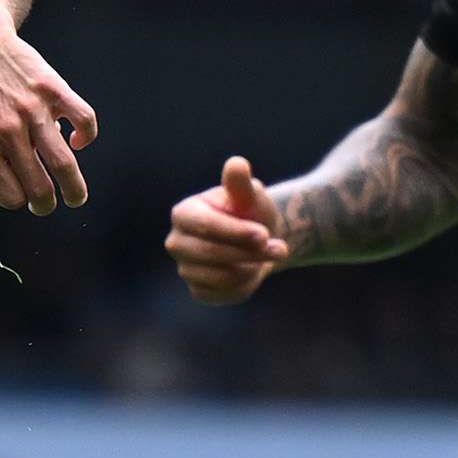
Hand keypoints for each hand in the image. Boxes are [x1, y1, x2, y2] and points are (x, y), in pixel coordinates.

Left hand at [0, 0, 94, 212]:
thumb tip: (22, 169)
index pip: (8, 194)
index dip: (18, 201)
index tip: (22, 198)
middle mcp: (8, 131)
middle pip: (39, 187)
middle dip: (46, 206)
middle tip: (48, 206)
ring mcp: (34, 110)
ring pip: (65, 163)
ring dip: (74, 189)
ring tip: (75, 196)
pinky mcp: (53, 88)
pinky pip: (84, 120)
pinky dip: (87, 136)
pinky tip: (78, 141)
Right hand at [164, 157, 287, 304]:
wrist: (256, 239)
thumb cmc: (250, 211)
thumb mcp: (249, 195)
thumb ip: (240, 183)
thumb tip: (237, 163)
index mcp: (184, 213)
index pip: (205, 226)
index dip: (237, 232)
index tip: (264, 234)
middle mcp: (176, 242)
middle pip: (211, 253)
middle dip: (250, 253)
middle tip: (280, 249)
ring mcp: (185, 268)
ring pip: (221, 276)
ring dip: (252, 267)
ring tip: (262, 255)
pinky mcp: (198, 290)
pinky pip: (225, 294)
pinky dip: (246, 284)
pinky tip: (251, 269)